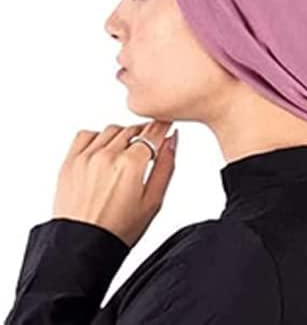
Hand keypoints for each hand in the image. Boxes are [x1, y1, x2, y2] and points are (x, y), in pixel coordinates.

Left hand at [52, 120, 177, 248]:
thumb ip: (167, 165)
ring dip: (123, 136)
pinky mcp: (70, 160)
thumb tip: (172, 139)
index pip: (153, 131)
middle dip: (144, 135)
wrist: (82, 246)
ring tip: (126, 155)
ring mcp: (86, 156)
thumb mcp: (154, 200)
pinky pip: (87, 134)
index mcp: (131, 164)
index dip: (163, 126)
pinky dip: (99, 138)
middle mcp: (108, 155)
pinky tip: (104, 152)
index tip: (166, 124)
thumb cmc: (118, 229)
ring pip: (112, 130)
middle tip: (148, 147)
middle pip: (133, 129)